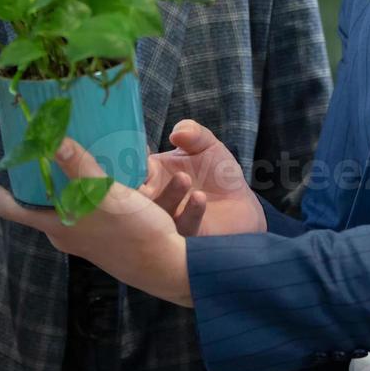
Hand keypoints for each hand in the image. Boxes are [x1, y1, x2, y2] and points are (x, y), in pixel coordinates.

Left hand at [0, 138, 192, 306]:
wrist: (167, 267)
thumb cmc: (132, 234)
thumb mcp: (103, 195)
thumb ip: (78, 166)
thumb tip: (51, 138)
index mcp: (56, 226)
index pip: (10, 208)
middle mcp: (66, 232)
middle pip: (38, 202)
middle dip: (36, 175)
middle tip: (35, 148)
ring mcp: (86, 235)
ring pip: (67, 202)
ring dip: (67, 178)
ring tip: (71, 152)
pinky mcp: (107, 233)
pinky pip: (90, 205)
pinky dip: (92, 186)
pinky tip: (106, 169)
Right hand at [140, 120, 265, 236]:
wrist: (242, 204)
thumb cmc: (217, 173)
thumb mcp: (207, 146)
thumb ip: (193, 133)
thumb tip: (176, 133)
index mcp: (150, 175)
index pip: (130, 169)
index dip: (127, 163)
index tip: (137, 155)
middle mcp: (154, 199)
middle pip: (134, 196)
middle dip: (136, 187)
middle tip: (147, 175)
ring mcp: (168, 221)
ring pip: (158, 214)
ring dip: (168, 195)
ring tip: (184, 178)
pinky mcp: (187, 237)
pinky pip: (184, 228)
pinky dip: (190, 213)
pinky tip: (200, 198)